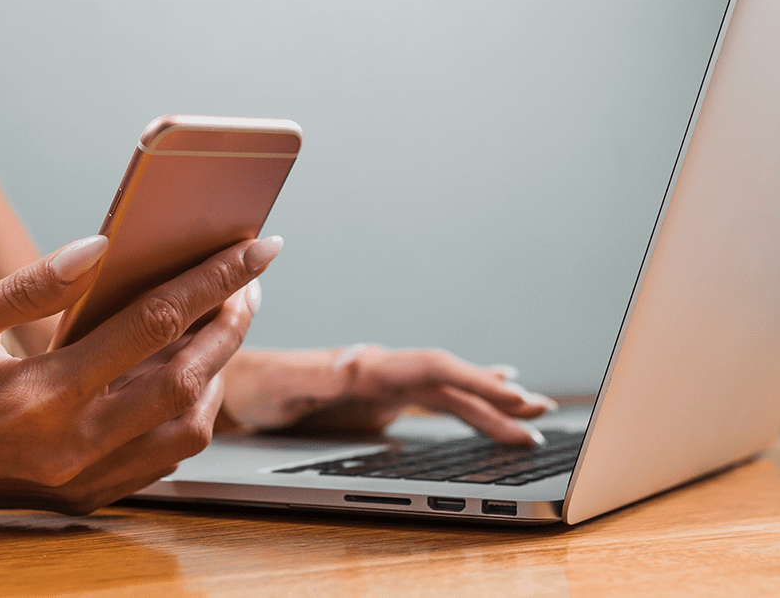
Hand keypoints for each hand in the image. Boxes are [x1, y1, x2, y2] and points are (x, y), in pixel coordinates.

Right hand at [0, 235, 281, 513]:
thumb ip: (31, 287)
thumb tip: (101, 247)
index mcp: (42, 394)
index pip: (153, 324)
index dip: (212, 280)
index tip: (255, 250)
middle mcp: (73, 444)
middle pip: (187, 380)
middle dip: (232, 324)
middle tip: (250, 283)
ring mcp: (83, 478)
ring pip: (188, 429)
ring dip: (219, 374)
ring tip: (222, 325)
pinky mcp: (87, 495)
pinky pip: (164, 458)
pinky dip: (190, 414)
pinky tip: (188, 376)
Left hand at [221, 345, 556, 444]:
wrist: (241, 384)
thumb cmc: (259, 384)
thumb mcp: (288, 384)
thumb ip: (325, 375)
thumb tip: (362, 364)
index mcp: (368, 365)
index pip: (434, 369)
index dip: (475, 381)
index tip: (512, 396)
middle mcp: (383, 369)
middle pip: (451, 380)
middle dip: (495, 397)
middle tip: (539, 414)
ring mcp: (384, 383)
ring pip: (447, 391)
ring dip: (488, 402)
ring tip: (529, 412)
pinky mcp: (379, 398)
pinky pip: (432, 399)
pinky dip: (465, 402)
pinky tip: (486, 402)